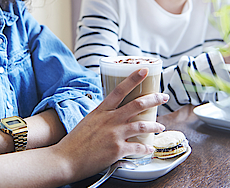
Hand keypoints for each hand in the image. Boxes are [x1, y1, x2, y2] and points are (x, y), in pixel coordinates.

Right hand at [52, 68, 167, 180]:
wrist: (66, 160)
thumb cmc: (74, 142)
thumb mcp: (87, 122)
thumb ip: (101, 116)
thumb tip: (112, 114)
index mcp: (101, 111)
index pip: (119, 90)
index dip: (133, 79)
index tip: (144, 70)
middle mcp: (109, 120)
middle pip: (137, 104)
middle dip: (153, 99)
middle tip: (163, 97)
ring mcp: (114, 134)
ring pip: (142, 125)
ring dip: (155, 125)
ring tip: (161, 126)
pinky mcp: (117, 149)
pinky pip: (138, 147)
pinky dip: (146, 148)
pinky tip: (149, 148)